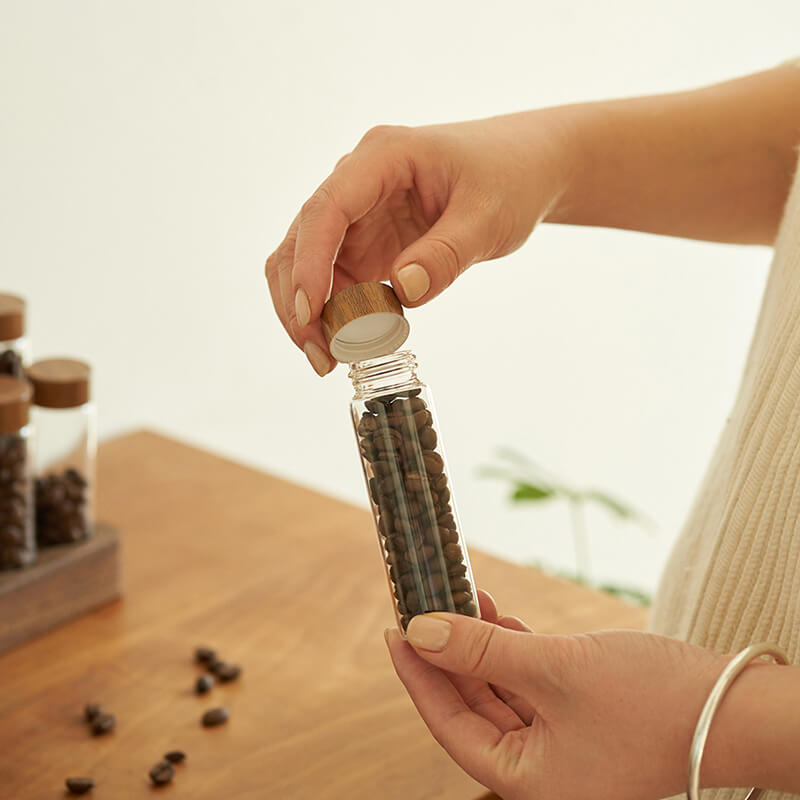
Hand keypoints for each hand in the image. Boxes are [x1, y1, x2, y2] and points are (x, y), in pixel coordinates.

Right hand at [264, 113, 572, 374]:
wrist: (525, 169)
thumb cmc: (510, 177)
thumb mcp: (489, 217)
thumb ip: (446, 254)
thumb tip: (403, 293)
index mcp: (382, 157)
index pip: (327, 209)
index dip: (310, 264)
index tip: (310, 313)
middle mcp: (357, 182)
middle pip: (300, 240)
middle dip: (298, 301)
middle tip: (320, 357)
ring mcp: (358, 215)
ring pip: (306, 265)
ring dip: (307, 314)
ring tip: (328, 360)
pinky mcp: (366, 243)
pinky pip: (333, 281)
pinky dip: (332, 315)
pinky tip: (346, 345)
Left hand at [385, 593, 730, 799]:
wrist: (737, 708)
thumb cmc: (652, 702)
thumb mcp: (553, 670)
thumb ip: (481, 650)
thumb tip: (420, 631)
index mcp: (527, 782)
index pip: (449, 725)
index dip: (418, 674)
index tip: (396, 628)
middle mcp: (541, 771)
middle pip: (472, 706)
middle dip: (449, 652)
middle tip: (426, 604)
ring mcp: (563, 747)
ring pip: (501, 692)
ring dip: (481, 645)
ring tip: (465, 596)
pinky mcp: (582, 720)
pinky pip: (530, 687)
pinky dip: (511, 652)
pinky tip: (501, 617)